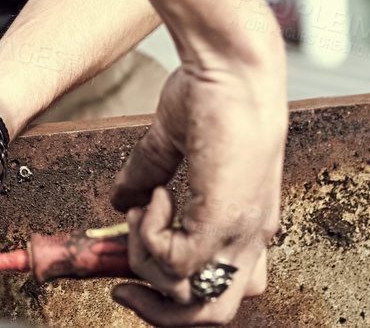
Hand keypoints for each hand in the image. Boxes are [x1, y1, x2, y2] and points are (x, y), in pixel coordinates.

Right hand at [108, 59, 286, 324]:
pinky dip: (149, 235)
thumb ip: (147, 173)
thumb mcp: (174, 142)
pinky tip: (154, 195)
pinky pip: (174, 261)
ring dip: (148, 264)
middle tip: (125, 283)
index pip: (225, 289)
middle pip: (211, 315)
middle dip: (159, 309)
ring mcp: (239, 233)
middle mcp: (250, 237)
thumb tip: (119, 198)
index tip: (137, 268)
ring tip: (141, 215)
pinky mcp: (222, 219)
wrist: (236, 66)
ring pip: (190, 300)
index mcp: (246, 222)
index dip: (180, 289)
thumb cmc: (218, 92)